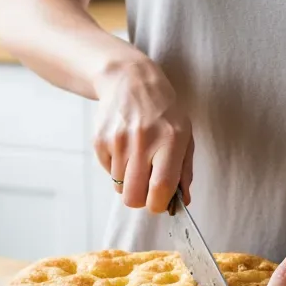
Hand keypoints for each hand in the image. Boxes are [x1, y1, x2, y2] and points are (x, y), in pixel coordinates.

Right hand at [92, 57, 193, 212]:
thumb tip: (182, 202)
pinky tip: (125, 147)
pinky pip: (108, 172)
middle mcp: (143, 140)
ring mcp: (119, 140)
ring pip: (120, 187)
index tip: (160, 203)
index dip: (159, 204)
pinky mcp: (100, 140)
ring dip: (129, 181)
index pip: (161, 188)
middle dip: (140, 200)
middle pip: (134, 197)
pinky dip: (116, 167)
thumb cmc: (163, 112)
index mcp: (171, 140)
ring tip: (137, 158)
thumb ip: (185, 172)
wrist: (130, 80)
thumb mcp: (185, 136)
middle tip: (146, 188)